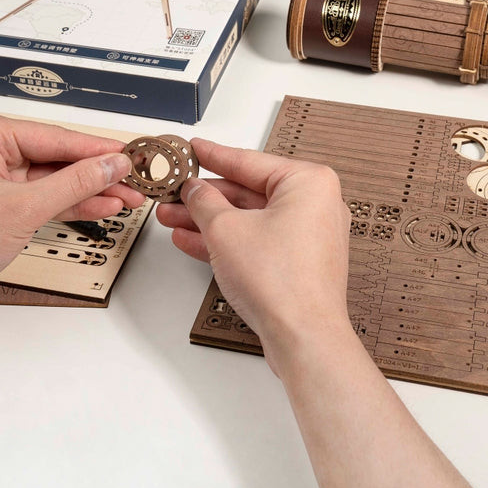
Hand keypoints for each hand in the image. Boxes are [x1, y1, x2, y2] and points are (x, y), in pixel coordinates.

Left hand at [0, 112, 143, 325]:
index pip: (59, 138)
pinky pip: (47, 197)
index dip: (100, 150)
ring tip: (129, 197)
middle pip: (62, 158)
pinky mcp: (4, 201)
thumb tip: (112, 165)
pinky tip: (104, 206)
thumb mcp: (24, 208)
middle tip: (136, 180)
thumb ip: (75, 184)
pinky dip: (73, 204)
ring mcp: (0, 176)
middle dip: (100, 174)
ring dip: (92, 191)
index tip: (132, 156)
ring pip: (58, 179)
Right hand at [155, 137, 351, 368]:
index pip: (249, 161)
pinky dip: (227, 241)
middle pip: (247, 192)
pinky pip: (257, 240)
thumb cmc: (281, 282)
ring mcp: (308, 235)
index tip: (194, 149)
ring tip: (172, 218)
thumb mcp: (225, 229)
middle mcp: (315, 204)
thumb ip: (204, 202)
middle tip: (174, 192)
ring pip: (249, 219)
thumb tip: (195, 189)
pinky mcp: (299, 261)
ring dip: (209, 220)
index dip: (213, 156)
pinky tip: (191, 240)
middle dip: (204, 197)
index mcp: (308, 182)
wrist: (302, 338)